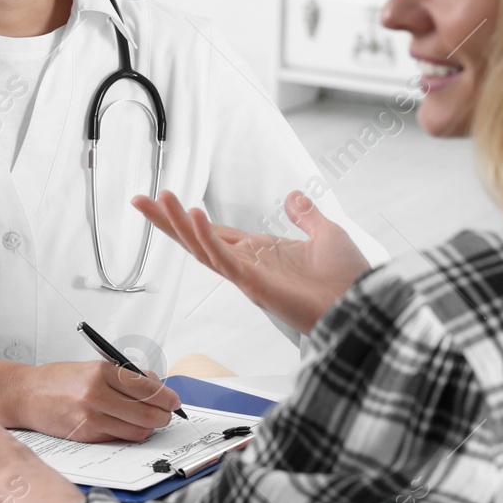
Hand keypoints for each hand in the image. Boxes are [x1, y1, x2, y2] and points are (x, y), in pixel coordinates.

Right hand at [14, 359, 181, 441]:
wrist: (25, 394)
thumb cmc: (58, 380)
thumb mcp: (93, 367)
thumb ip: (125, 376)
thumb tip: (156, 386)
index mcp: (101, 371)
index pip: (147, 387)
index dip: (166, 396)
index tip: (173, 400)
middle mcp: (96, 394)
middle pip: (147, 412)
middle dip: (163, 415)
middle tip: (167, 414)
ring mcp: (91, 418)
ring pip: (137, 430)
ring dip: (148, 428)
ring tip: (147, 421)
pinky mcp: (86, 436)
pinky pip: (119, 439)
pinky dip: (128, 434)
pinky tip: (126, 426)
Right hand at [133, 189, 369, 335]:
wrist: (364, 306)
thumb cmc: (349, 280)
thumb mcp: (327, 234)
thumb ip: (307, 216)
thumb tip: (294, 196)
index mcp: (258, 253)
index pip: (212, 231)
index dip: (187, 217)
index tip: (164, 199)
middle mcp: (247, 264)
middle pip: (195, 239)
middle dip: (166, 221)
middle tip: (138, 200)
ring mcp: (248, 276)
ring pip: (202, 248)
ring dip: (179, 224)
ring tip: (161, 200)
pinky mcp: (255, 285)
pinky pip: (224, 260)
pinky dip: (208, 238)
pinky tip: (194, 216)